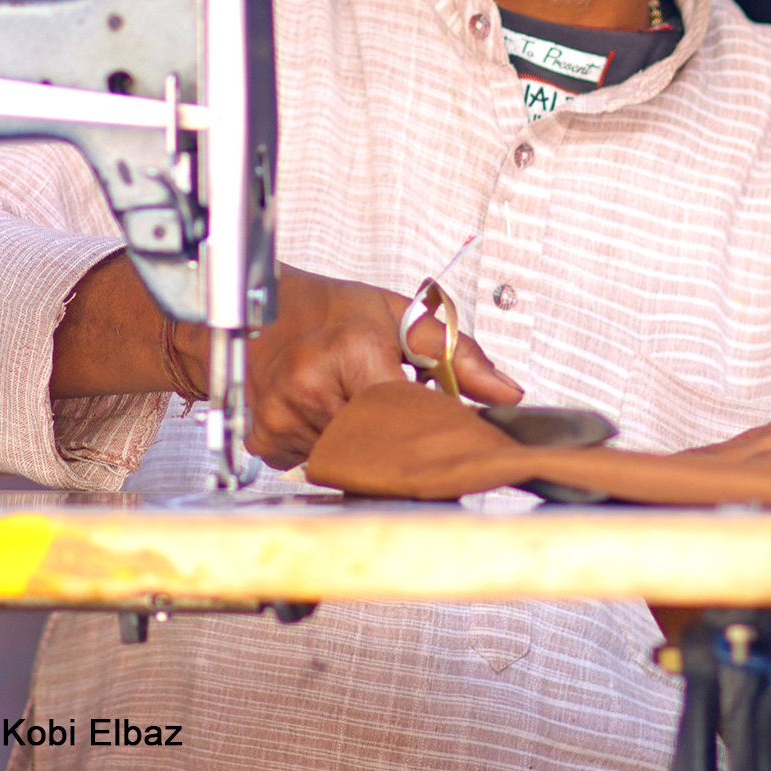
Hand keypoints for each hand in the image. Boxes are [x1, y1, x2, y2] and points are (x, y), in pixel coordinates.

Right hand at [170, 264, 522, 469]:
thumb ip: (457, 354)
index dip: (431, 430)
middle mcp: (312, 387)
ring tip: (352, 406)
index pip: (410, 418)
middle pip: (381, 447)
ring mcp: (284, 418)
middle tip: (402, 423)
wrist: (264, 306)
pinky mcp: (265, 440)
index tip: (445, 433)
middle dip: (398, 440)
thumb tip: (506, 391)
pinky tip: (324, 417)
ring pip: (348, 460)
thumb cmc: (333, 308)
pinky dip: (327, 448)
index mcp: (353, 351)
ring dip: (361, 444)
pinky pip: (313, 464)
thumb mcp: (399, 315)